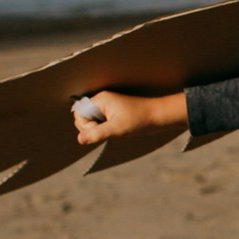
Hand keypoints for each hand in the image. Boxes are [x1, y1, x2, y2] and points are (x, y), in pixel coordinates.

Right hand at [72, 90, 187, 146]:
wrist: (159, 117)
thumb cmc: (140, 120)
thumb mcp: (117, 129)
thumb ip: (97, 134)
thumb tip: (80, 139)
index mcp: (101, 99)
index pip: (79, 113)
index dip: (86, 125)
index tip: (101, 129)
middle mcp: (102, 101)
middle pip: (83, 118)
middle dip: (91, 128)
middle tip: (109, 131)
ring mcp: (107, 107)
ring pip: (92, 122)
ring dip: (99, 130)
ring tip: (114, 130)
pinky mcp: (113, 114)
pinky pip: (100, 123)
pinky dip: (105, 130)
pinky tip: (117, 130)